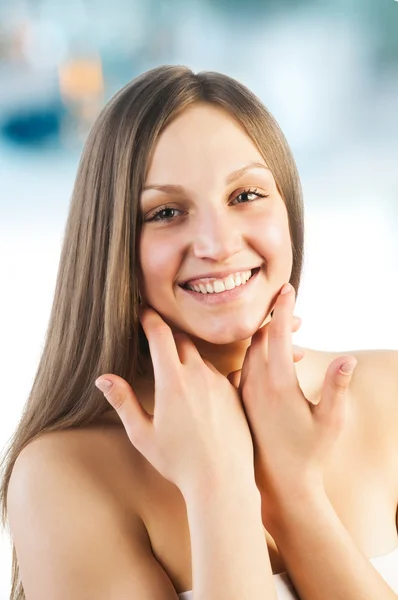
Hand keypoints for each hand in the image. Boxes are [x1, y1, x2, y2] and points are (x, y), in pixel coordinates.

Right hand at [95, 308, 254, 495]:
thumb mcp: (142, 434)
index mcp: (172, 381)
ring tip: (178, 377)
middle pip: (182, 340)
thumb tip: (103, 379)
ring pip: (200, 357)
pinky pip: (218, 373)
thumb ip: (123, 402)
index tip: (143, 312)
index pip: (160, 334)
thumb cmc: (179, 462)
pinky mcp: (235, 393)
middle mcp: (198, 375)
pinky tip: (201, 394)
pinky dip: (206, 376)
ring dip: (187, 359)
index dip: (149, 319)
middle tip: (157, 345)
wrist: (222, 481)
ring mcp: (220, 382)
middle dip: (168, 338)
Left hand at [231, 283, 356, 517]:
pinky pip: (243, 368)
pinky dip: (259, 358)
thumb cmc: (309, 454)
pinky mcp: (238, 401)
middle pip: (260, 337)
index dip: (284, 308)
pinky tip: (276, 367)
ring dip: (268, 339)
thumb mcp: (331, 421)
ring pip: (250, 351)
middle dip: (277, 320)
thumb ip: (337, 387)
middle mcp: (255, 383)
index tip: (287, 288)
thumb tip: (348, 358)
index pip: (278, 334)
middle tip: (295, 314)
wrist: (278, 483)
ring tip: (293, 343)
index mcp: (278, 383)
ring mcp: (243, 392)